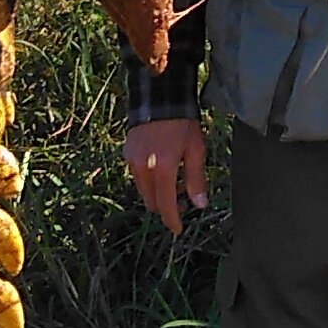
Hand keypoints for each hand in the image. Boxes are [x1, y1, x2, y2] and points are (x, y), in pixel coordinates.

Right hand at [124, 118, 208, 233]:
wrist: (160, 98)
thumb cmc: (183, 123)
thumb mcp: (196, 149)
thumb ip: (196, 179)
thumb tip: (200, 205)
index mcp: (163, 167)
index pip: (165, 203)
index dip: (172, 220)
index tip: (178, 229)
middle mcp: (143, 167)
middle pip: (152, 201)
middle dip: (166, 207)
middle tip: (183, 203)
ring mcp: (132, 160)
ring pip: (143, 190)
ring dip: (157, 194)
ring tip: (175, 184)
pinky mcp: (127, 154)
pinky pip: (138, 177)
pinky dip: (149, 181)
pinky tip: (162, 171)